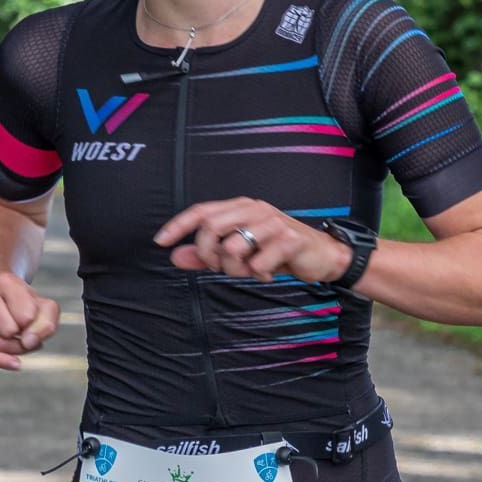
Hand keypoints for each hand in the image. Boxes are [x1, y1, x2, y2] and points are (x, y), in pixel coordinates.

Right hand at [0, 273, 61, 369]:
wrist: (2, 296)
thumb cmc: (27, 305)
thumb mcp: (46, 309)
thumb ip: (47, 324)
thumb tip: (27, 342)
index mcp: (6, 280)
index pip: (26, 317)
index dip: (35, 326)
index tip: (35, 322)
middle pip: (7, 332)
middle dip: (21, 341)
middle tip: (25, 335)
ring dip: (10, 350)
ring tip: (16, 340)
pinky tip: (10, 361)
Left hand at [155, 199, 352, 283]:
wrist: (321, 256)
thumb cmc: (276, 252)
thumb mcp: (239, 254)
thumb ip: (207, 255)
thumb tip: (176, 257)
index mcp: (241, 207)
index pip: (201, 211)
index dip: (178, 225)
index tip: (160, 241)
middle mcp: (255, 208)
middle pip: (211, 227)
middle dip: (208, 254)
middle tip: (221, 267)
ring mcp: (273, 222)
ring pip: (233, 247)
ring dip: (235, 268)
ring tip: (250, 269)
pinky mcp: (290, 238)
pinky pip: (258, 263)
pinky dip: (260, 274)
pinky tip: (271, 272)